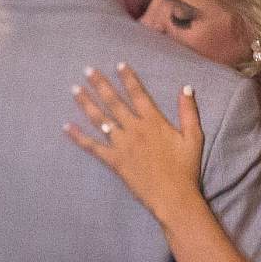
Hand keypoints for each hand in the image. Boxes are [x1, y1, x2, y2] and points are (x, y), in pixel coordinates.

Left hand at [63, 64, 204, 225]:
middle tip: (87, 69)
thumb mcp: (194, 137)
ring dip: (86, 103)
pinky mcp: (114, 161)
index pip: (138, 93)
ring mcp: (122, 145)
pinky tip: (66, 127)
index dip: (128, 78)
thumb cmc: (185, 168)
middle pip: (114, 101)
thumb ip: (188, 111)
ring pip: (100, 119)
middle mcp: (134, 129)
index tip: (118, 64)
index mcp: (153, 121)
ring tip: (74, 89)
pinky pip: (92, 147)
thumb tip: (186, 87)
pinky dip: (78, 137)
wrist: (173, 197)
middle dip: (99, 84)